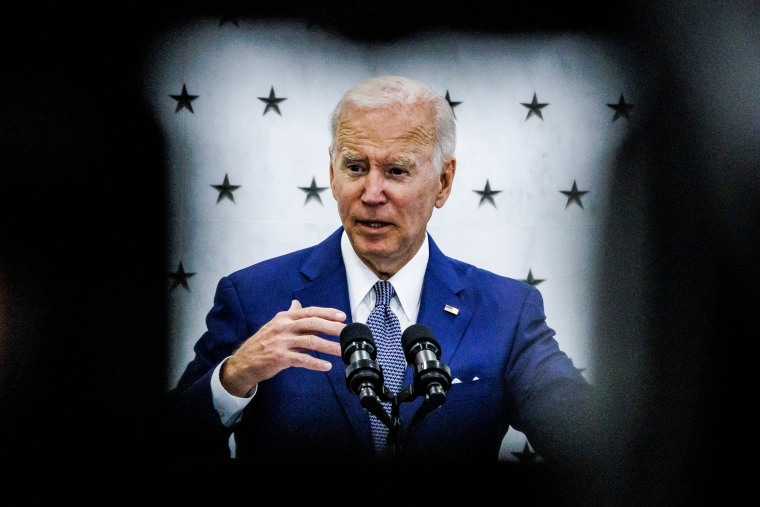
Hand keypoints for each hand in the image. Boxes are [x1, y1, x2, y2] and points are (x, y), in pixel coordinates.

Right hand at [220, 300, 345, 396]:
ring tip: (342, 351)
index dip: (327, 313)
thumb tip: (297, 303)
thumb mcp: (275, 325)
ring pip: (310, 341)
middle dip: (332, 327)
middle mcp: (283, 327)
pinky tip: (326, 366)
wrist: (243, 361)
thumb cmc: (262, 343)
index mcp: (285, 318)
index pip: (309, 312)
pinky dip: (315, 363)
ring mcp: (281, 342)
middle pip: (312, 323)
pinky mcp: (279, 357)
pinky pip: (302, 359)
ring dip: (328, 346)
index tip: (342, 316)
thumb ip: (289, 315)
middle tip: (347, 332)